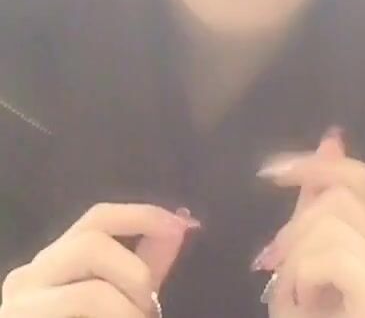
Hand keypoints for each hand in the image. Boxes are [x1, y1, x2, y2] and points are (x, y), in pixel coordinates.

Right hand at [0, 203, 197, 316]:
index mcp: (55, 260)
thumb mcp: (124, 296)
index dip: (143, 215)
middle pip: (91, 243)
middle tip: (151, 307)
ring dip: (128, 310)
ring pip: (91, 290)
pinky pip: (83, 311)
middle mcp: (30, 275)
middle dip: (136, 271)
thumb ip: (150, 261)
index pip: (98, 217)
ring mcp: (20, 306)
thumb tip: (184, 221)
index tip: (182, 225)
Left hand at [257, 132, 364, 317]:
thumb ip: (313, 201)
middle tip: (277, 264)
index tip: (269, 172)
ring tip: (297, 292)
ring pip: (332, 220)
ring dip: (297, 257)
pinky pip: (331, 253)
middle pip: (339, 195)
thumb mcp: (301, 255)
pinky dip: (303, 276)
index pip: (357, 176)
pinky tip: (305, 302)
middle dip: (296, 225)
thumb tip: (330, 140)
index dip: (315, 165)